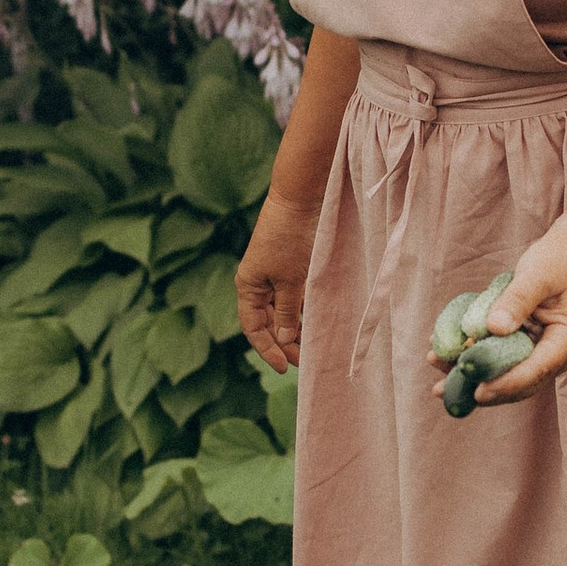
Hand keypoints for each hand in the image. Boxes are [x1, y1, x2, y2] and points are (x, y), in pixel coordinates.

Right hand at [237, 189, 323, 373]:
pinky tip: (317, 323)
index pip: (253, 327)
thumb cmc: (291, 237)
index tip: (284, 368)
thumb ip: (287, 312)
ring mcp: (277, 273)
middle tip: (304, 362)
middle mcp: (259, 281)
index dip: (267, 349)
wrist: (303, 196)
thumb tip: (284, 339)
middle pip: (268, 322)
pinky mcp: (294, 265)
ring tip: (313, 347)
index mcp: (249, 285)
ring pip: (284, 311)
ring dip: (296, 329)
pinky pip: (296, 297)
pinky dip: (305, 311)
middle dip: (284, 343)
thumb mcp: (290, 281)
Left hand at [451, 208, 566, 405]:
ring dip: (468, 372)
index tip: (476, 390)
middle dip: (478, 385)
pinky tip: (441, 349)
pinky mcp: (522, 341)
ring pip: (502, 371)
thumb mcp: (539, 274)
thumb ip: (517, 300)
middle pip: (516, 382)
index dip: (505, 384)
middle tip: (440, 390)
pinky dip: (470, 353)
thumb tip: (493, 328)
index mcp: (566, 341)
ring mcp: (537, 350)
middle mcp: (553, 353)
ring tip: (434, 364)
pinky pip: (496, 354)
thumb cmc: (563, 259)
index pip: (535, 371)